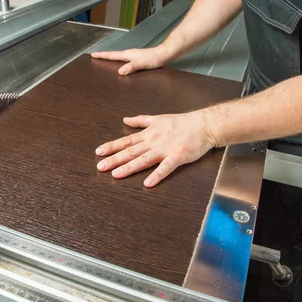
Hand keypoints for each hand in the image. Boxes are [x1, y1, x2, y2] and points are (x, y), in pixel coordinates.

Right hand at [91, 46, 167, 75]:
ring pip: (119, 58)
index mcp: (127, 55)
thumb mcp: (141, 64)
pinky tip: (122, 67)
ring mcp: (133, 57)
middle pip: (113, 55)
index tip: (93, 54)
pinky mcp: (138, 60)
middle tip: (96, 58)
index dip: (102, 55)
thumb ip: (131, 67)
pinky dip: (120, 63)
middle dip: (104, 57)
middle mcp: (129, 54)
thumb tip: (120, 72)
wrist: (164, 55)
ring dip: (112, 59)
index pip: (111, 55)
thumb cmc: (153, 59)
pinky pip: (125, 61)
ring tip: (105, 63)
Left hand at [95, 111, 216, 186]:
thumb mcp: (157, 118)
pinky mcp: (177, 157)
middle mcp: (153, 141)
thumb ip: (140, 121)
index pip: (126, 141)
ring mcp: (165, 149)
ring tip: (116, 175)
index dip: (112, 147)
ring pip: (144, 159)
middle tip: (100, 167)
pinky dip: (157, 175)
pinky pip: (166, 167)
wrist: (203, 125)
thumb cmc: (181, 122)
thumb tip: (125, 119)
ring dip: (130, 167)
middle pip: (131, 151)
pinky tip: (148, 183)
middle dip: (115, 159)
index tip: (99, 152)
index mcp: (148, 133)